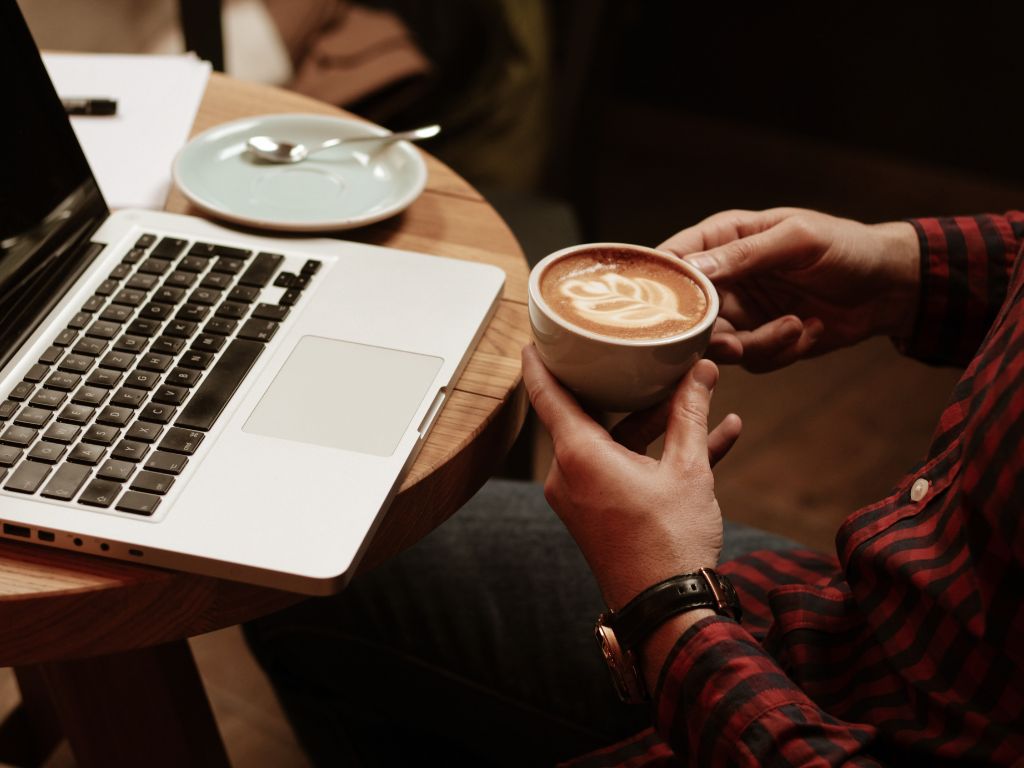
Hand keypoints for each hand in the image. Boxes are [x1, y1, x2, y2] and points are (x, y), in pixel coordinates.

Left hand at [522, 345, 739, 610]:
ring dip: (658, 426)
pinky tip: (713, 438)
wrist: (668, 611)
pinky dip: (658, 456)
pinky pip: (625, 471)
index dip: (539, 362)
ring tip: (700, 401)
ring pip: (617, 444)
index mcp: (578, 455)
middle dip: (627, 390)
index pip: (546, 394)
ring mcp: (582, 497)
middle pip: (591, 415)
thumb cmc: (670, 544)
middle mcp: (570, 474)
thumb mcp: (688, 469)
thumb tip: (701, 370)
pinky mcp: (600, 514)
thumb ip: (690, 413)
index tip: (536, 337)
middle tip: (640, 358)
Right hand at [660, 208, 919, 371]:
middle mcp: (724, 278)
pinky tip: (811, 329)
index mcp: (723, 239)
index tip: (663, 313)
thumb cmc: (847, 247)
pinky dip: (783, 351)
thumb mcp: (798, 240)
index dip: (660, 287)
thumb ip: (744, 254)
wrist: (891, 286)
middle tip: (736, 343)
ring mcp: (741, 312)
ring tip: (797, 327)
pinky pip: (753, 361)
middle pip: (687, 315)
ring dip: (759, 344)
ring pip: (719, 345)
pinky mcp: (762, 340)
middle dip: (712, 335)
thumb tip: (691, 270)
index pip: (671, 260)